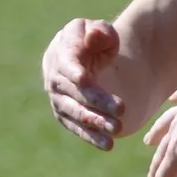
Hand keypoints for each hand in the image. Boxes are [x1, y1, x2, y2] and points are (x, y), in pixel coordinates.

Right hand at [42, 18, 124, 150]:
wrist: (88, 58)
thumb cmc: (97, 41)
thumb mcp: (101, 31)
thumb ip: (100, 32)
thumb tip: (93, 36)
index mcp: (62, 49)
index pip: (66, 62)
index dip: (73, 70)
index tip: (84, 79)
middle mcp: (54, 74)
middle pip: (74, 91)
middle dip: (96, 101)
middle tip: (121, 109)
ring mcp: (58, 96)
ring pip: (74, 112)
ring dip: (95, 122)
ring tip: (117, 129)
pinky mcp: (65, 114)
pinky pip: (76, 127)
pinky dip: (91, 137)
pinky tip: (109, 145)